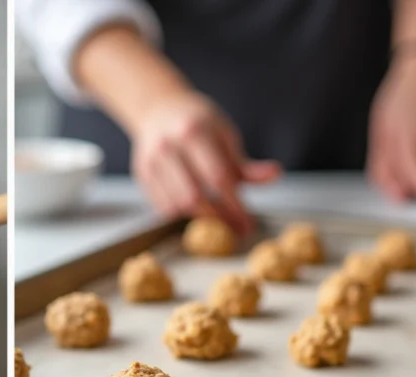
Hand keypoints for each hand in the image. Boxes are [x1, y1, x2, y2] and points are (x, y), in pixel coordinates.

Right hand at [130, 90, 281, 235]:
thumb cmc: (198, 122)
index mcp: (193, 132)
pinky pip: (163, 207)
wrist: (158, 108)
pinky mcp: (142, 174)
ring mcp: (151, 162)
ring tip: (216, 217)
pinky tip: (196, 208)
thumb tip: (274, 175)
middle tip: (234, 228)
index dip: (235, 205)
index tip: (247, 223)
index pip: (218, 178)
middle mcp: (168, 147)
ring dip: (199, 218)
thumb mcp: (225, 134)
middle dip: (217, 218)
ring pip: (176, 206)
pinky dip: (182, 214)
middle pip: (193, 197)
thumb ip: (245, 163)